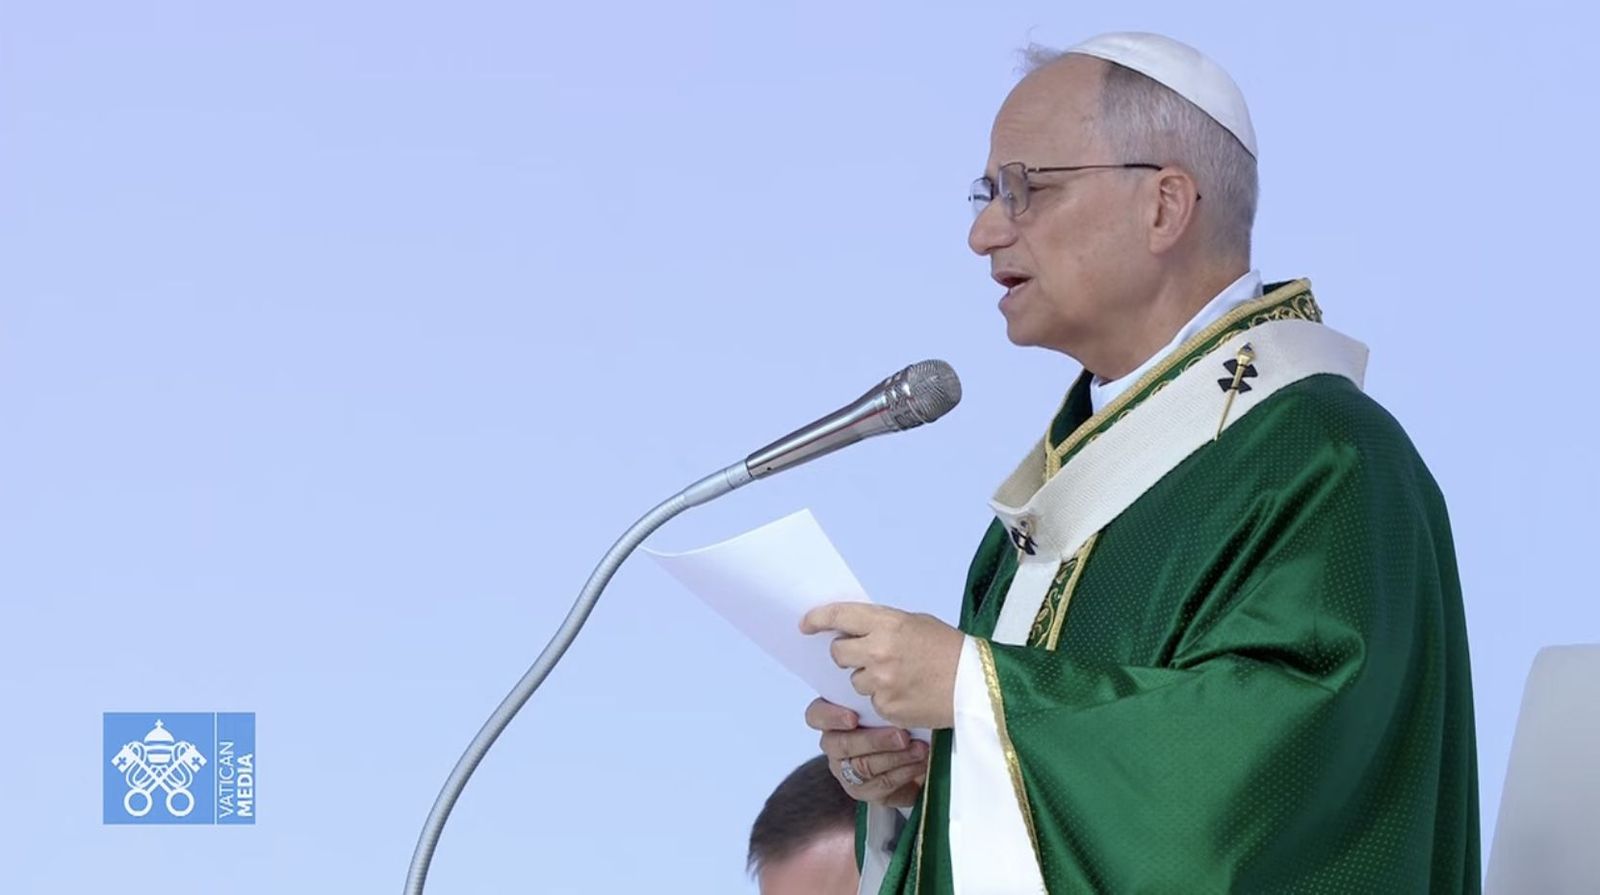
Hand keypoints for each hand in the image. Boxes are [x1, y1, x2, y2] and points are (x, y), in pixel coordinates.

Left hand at [801, 602, 963, 729]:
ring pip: (855, 681)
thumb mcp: (917, 623)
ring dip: (869, 680)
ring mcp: (881, 682)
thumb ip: (883, 624)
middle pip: (838, 653)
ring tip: (901, 677)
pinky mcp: (886, 708)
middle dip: (847, 654)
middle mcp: (879, 651)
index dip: (817, 619)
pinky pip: (872, 703)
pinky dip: (885, 700)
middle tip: (867, 656)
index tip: (806, 624)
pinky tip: (908, 693)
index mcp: (887, 623)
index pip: (839, 616)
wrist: (978, 685)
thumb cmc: (949, 650)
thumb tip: (852, 628)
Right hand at [805, 698, 926, 807]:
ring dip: (895, 756)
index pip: (816, 716)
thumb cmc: (897, 722)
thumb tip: (895, 691)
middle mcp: (834, 745)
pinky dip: (904, 772)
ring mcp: (846, 771)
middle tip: (902, 735)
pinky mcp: (863, 791)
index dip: (831, 717)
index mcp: (833, 719)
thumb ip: (883, 698)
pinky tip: (919, 762)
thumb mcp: (888, 706)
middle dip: (875, 740)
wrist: (915, 755)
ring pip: (863, 766)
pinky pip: (881, 784)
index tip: (853, 718)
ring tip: (920, 749)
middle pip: (842, 745)